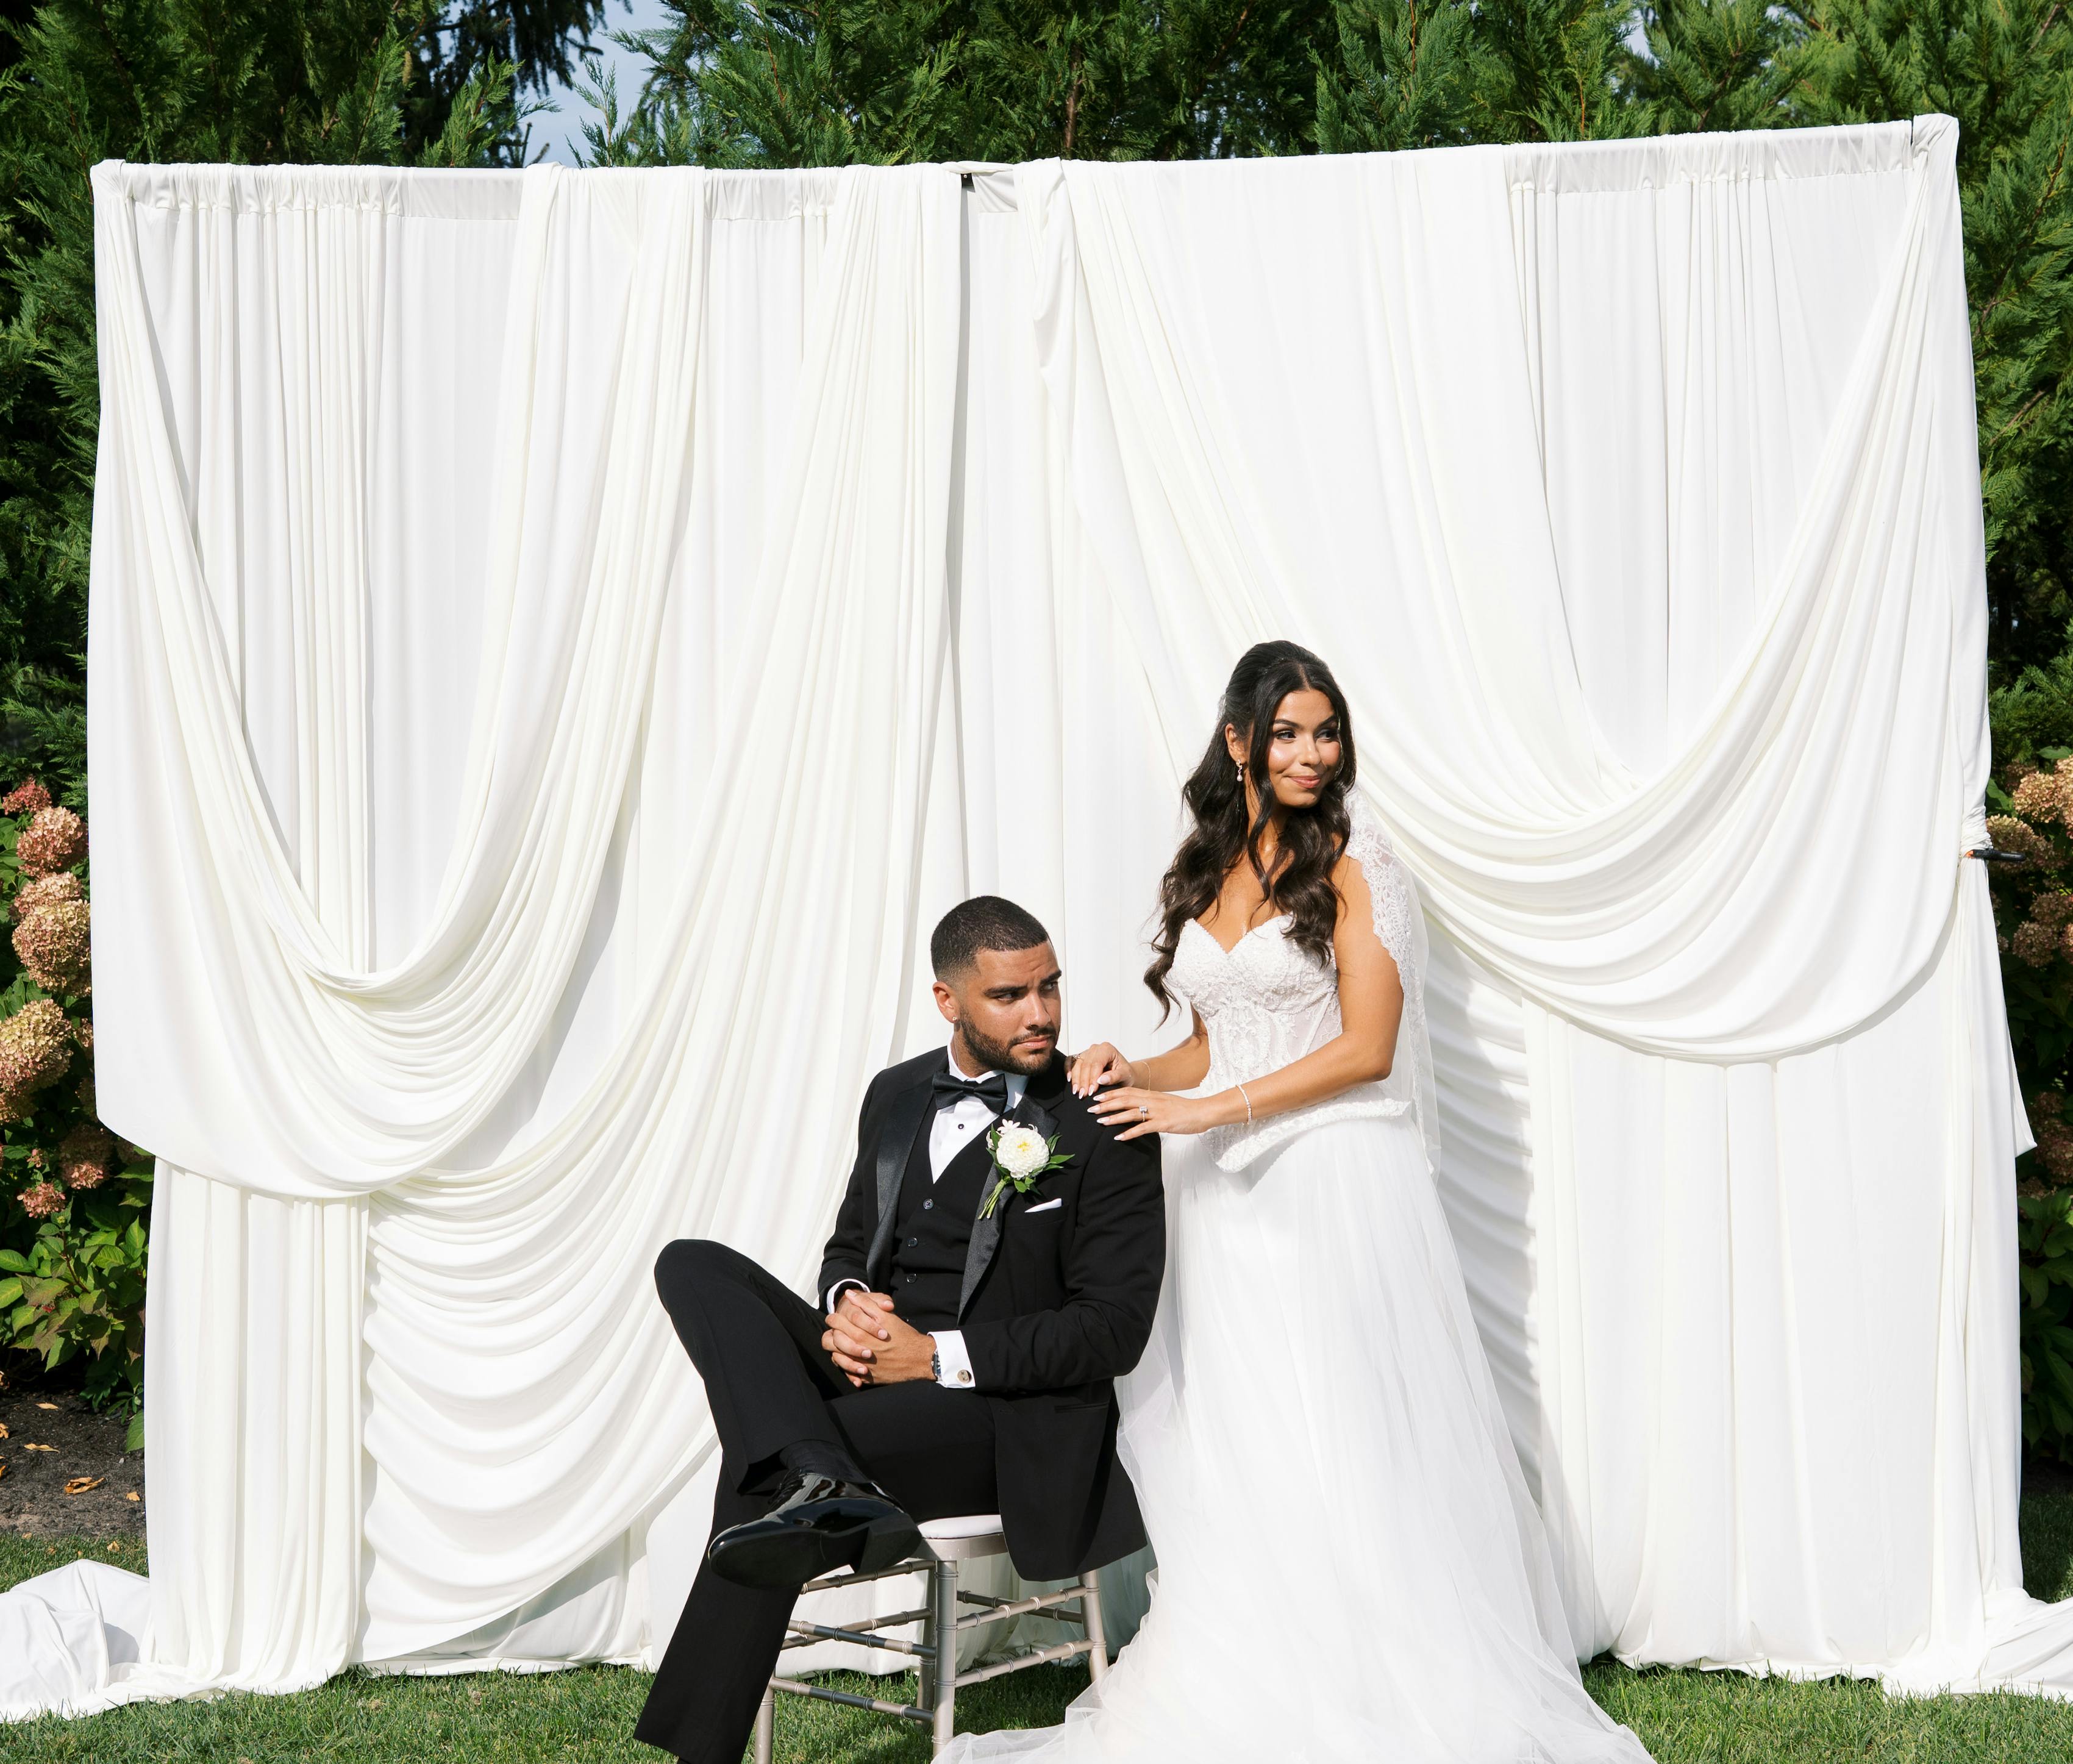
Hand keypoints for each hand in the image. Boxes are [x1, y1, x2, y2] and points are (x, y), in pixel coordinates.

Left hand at [823, 1289, 934, 1384]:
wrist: (918, 1359)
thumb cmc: (903, 1336)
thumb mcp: (886, 1316)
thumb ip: (866, 1304)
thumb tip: (849, 1295)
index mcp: (861, 1333)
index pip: (837, 1324)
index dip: (833, 1318)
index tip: (833, 1317)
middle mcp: (858, 1350)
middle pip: (834, 1341)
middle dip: (832, 1333)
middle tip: (834, 1329)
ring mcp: (862, 1365)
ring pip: (838, 1358)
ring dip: (836, 1350)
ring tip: (839, 1345)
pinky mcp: (867, 1377)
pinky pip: (849, 1374)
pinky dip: (846, 1368)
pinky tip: (849, 1360)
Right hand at [1069, 1043, 1133, 1098]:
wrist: (1123, 1075)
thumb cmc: (1125, 1074)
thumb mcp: (1125, 1075)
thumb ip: (1115, 1076)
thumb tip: (1101, 1079)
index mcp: (1107, 1049)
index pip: (1096, 1064)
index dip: (1092, 1078)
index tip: (1091, 1091)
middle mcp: (1095, 1049)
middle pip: (1085, 1065)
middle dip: (1083, 1081)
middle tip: (1083, 1095)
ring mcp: (1087, 1052)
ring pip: (1077, 1064)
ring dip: (1076, 1079)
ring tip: (1077, 1092)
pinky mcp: (1081, 1057)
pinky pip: (1070, 1061)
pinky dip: (1068, 1069)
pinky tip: (1069, 1080)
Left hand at [1089, 1084, 1218, 1140]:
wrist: (1202, 1112)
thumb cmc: (1183, 1109)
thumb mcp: (1164, 1101)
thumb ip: (1150, 1102)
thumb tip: (1134, 1106)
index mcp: (1151, 1094)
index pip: (1127, 1090)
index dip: (1110, 1092)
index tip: (1096, 1095)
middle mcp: (1152, 1100)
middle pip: (1125, 1099)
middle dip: (1106, 1103)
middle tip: (1090, 1108)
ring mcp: (1157, 1112)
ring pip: (1131, 1113)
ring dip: (1114, 1117)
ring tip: (1100, 1121)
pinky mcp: (1163, 1123)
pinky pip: (1143, 1128)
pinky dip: (1129, 1133)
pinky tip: (1119, 1137)